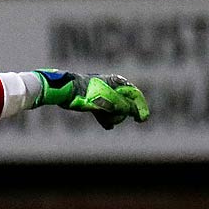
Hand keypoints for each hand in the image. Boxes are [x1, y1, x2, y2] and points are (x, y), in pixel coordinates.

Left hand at [34, 70, 150, 128]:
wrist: (67, 91)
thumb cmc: (90, 94)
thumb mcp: (111, 101)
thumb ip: (126, 107)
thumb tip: (139, 114)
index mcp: (118, 82)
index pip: (135, 95)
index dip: (140, 108)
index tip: (142, 120)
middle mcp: (112, 87)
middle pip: (125, 103)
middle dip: (122, 113)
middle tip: (115, 119)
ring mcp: (102, 94)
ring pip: (114, 109)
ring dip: (113, 117)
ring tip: (109, 123)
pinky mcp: (93, 101)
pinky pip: (104, 111)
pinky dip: (105, 118)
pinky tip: (108, 126)